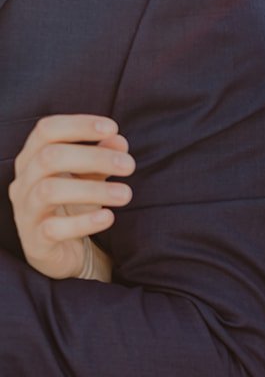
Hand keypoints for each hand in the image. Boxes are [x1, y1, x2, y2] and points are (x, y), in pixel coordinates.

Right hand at [9, 116, 133, 279]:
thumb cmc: (73, 205)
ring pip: (49, 191)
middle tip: (129, 165)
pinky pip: (54, 228)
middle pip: (49, 157)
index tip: (113, 127)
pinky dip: (83, 222)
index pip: (46, 130)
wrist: (62, 252)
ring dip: (92, 190)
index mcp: (32, 159)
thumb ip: (101, 158)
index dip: (78, 124)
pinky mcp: (35, 241)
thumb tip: (119, 140)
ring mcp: (26, 211)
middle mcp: (23, 182)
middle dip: (93, 157)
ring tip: (126, 194)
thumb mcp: (89, 178)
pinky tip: (108, 217)